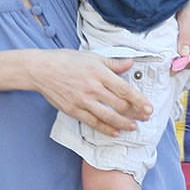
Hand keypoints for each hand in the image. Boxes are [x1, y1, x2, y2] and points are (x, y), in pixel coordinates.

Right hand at [30, 49, 152, 136]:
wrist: (40, 69)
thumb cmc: (65, 60)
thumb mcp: (91, 57)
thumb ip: (112, 63)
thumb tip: (130, 64)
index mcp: (99, 72)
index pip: (124, 89)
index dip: (139, 100)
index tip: (149, 107)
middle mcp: (92, 87)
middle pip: (119, 105)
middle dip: (135, 113)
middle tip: (144, 117)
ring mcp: (82, 100)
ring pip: (108, 116)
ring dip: (123, 123)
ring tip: (133, 127)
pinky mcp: (73, 110)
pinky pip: (92, 122)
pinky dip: (105, 129)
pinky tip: (114, 132)